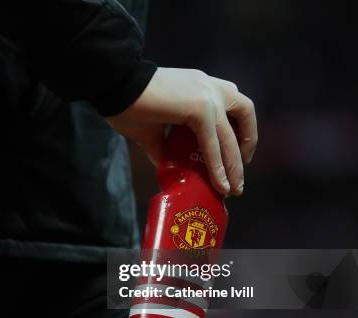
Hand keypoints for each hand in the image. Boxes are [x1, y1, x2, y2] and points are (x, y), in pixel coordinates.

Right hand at [106, 67, 257, 195]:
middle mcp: (209, 87)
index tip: (235, 150)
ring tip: (234, 188)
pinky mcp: (200, 109)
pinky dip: (218, 166)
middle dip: (246, 144)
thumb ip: (163, 148)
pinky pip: (213, 144)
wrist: (115, 86)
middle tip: (239, 170)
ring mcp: (207, 96)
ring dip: (234, 165)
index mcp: (200, 85)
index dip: (238, 127)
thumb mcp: (151, 130)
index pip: (230, 103)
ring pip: (230, 136)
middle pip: (243, 114)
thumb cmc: (126, 104)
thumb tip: (168, 169)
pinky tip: (221, 184)